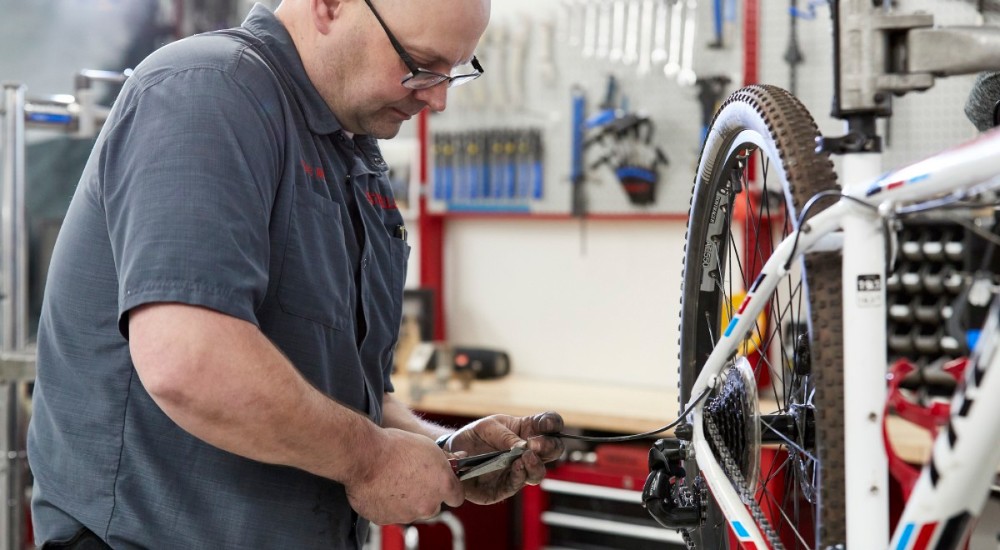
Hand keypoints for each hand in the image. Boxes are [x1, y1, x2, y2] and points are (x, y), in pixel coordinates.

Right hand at [345, 428, 463, 524]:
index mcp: (442, 486)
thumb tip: (458, 458)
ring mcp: (406, 515)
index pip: (457, 497)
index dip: (450, 488)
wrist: (363, 456)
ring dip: (406, 499)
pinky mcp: (385, 519)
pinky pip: (390, 513)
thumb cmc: (394, 447)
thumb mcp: (428, 445)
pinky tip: (380, 486)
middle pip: (433, 506)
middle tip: (412, 477)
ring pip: (411, 510)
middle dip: (426, 495)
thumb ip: (445, 460)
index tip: (443, 482)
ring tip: (392, 478)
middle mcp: (427, 505)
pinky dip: (387, 503)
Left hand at [444, 412, 563, 504]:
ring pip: (538, 473)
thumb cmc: (474, 437)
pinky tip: (515, 467)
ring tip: (526, 457)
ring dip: (535, 465)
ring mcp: (518, 471)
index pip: (549, 425)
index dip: (553, 424)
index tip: (547, 424)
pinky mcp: (505, 487)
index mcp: (527, 431)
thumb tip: (522, 446)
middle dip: (549, 447)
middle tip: (535, 443)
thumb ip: (505, 435)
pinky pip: (517, 484)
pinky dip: (518, 476)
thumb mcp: (488, 427)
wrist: (451, 453)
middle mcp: (528, 452)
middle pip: (552, 451)